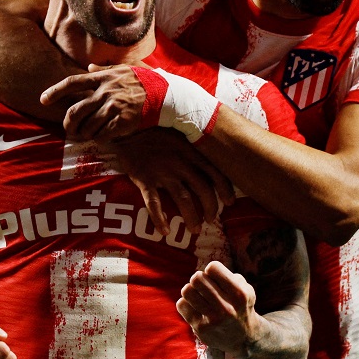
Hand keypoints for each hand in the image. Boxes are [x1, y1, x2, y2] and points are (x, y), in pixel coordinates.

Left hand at [41, 64, 145, 140]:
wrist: (166, 96)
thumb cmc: (145, 82)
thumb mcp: (124, 69)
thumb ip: (104, 69)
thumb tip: (88, 66)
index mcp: (103, 78)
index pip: (72, 83)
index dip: (55, 91)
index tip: (42, 100)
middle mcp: (106, 92)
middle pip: (75, 110)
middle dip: (68, 123)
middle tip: (69, 129)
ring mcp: (114, 107)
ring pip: (87, 126)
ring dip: (84, 134)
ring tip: (86, 135)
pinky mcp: (123, 122)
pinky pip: (102, 135)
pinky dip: (98, 138)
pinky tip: (101, 137)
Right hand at [107, 129, 233, 234]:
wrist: (128, 127)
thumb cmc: (155, 131)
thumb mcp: (179, 135)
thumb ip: (193, 147)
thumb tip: (208, 163)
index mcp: (191, 152)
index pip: (215, 172)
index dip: (225, 189)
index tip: (230, 202)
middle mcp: (181, 163)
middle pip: (203, 190)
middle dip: (210, 208)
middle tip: (210, 220)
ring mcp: (163, 172)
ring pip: (183, 199)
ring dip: (191, 217)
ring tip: (195, 230)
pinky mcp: (145, 179)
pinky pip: (154, 204)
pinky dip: (160, 219)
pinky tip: (164, 231)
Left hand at [176, 261, 261, 355]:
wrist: (244, 338)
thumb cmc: (240, 306)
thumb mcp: (246, 289)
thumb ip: (229, 276)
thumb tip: (206, 271)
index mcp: (239, 294)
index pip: (213, 268)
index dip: (212, 269)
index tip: (215, 277)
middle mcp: (226, 308)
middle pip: (197, 278)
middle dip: (199, 278)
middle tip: (203, 285)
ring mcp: (213, 320)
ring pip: (187, 290)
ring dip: (191, 290)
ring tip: (198, 295)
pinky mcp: (200, 329)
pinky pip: (181, 304)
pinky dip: (186, 303)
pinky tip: (195, 307)